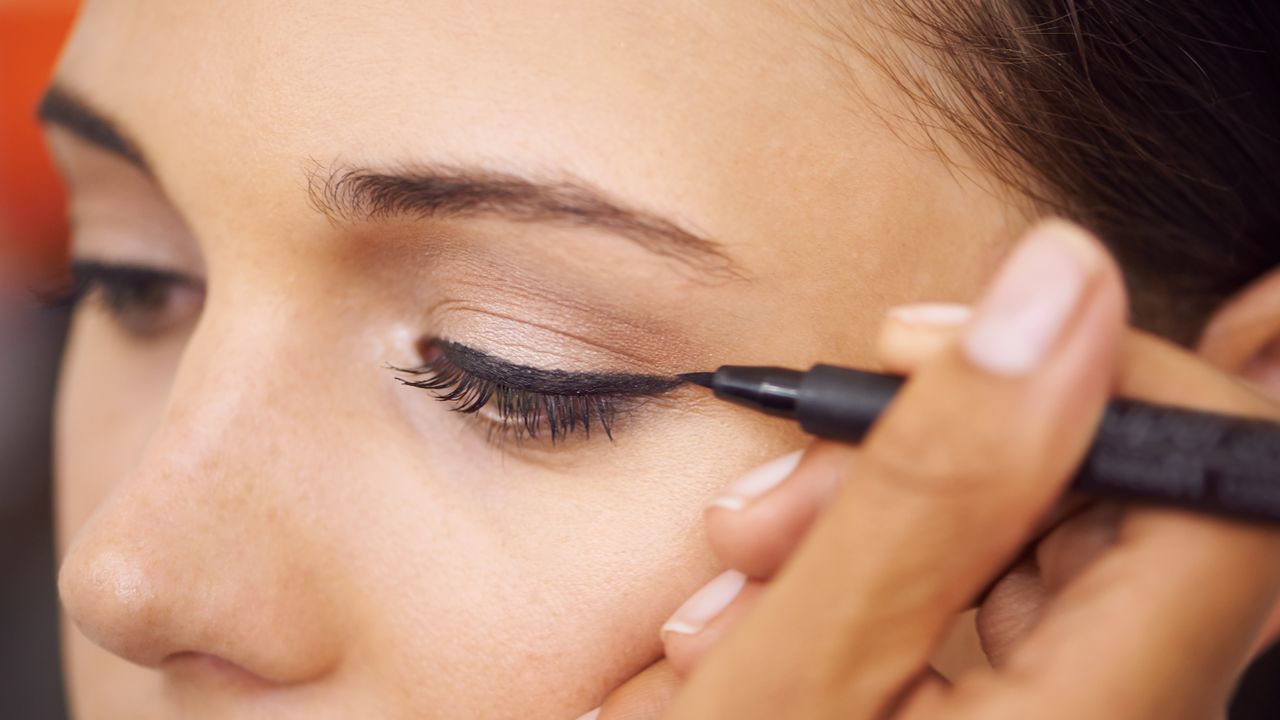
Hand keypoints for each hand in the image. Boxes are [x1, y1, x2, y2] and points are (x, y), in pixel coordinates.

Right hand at [583, 220, 1279, 718]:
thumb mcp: (789, 682)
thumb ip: (934, 491)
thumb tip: (1061, 292)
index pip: (1215, 490)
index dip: (1103, 379)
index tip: (938, 349)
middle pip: (1101, 509)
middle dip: (929, 462)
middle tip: (783, 498)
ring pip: (1018, 546)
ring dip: (870, 521)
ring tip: (741, 575)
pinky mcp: (1003, 718)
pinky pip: (969, 604)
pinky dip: (868, 579)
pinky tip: (773, 610)